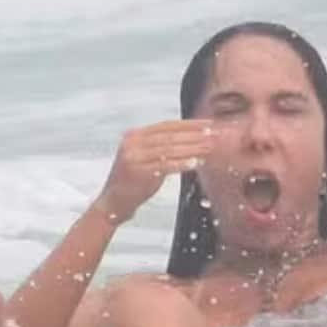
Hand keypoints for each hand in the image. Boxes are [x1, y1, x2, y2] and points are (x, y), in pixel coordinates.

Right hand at [93, 120, 214, 222]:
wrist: (113, 203)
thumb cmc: (133, 182)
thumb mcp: (143, 158)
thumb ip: (160, 147)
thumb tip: (191, 138)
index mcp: (135, 135)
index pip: (166, 126)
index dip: (189, 124)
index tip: (207, 124)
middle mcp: (133, 143)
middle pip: (169, 136)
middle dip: (193, 135)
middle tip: (213, 134)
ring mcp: (134, 157)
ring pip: (169, 149)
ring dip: (192, 148)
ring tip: (209, 147)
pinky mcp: (138, 172)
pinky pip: (165, 166)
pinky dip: (182, 163)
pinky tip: (196, 163)